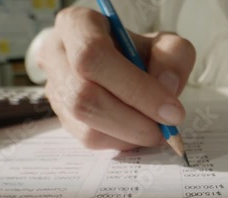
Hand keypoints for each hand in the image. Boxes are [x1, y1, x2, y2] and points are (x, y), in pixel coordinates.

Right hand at [37, 7, 195, 149]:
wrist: (122, 64)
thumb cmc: (139, 51)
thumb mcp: (164, 44)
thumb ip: (172, 59)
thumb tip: (166, 88)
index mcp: (77, 25)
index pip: (93, 56)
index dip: (134, 88)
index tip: (171, 111)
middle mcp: (56, 56)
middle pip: (84, 97)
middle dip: (132, 121)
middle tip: (165, 129)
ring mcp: (55, 90)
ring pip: (85, 127)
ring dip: (128, 135)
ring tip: (154, 129)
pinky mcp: (62, 118)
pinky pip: (89, 140)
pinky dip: (120, 142)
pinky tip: (137, 131)